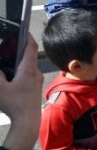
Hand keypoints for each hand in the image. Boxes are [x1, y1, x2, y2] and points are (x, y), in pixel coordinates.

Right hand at [0, 35, 43, 149]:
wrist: (28, 121)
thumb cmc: (15, 105)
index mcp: (28, 69)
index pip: (31, 47)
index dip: (27, 36)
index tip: (22, 29)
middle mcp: (35, 72)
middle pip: (28, 56)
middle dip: (18, 49)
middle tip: (8, 44)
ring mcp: (36, 80)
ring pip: (27, 66)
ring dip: (18, 61)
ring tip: (7, 59)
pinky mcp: (34, 87)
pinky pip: (28, 74)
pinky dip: (19, 70)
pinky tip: (10, 76)